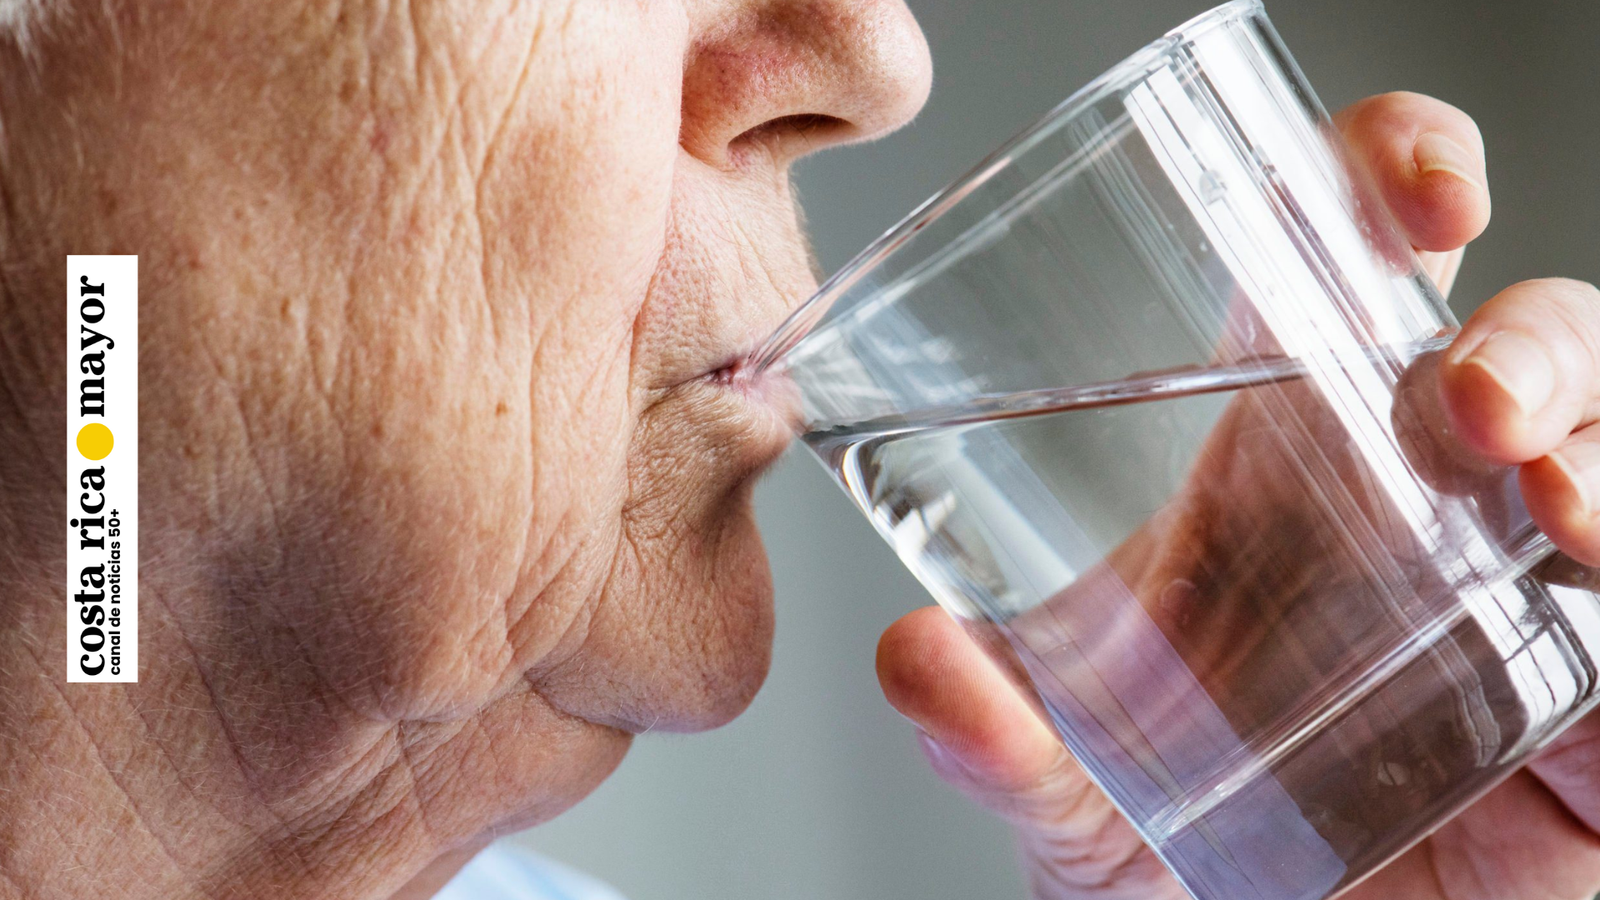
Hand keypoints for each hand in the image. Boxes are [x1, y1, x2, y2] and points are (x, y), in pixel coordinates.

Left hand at [877, 91, 1599, 899]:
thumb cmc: (1162, 840)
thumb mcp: (1066, 785)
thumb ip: (992, 736)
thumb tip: (912, 660)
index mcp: (1280, 471)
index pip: (1340, 274)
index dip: (1386, 185)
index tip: (1403, 181)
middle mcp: (1410, 512)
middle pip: (1509, 351)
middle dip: (1526, 336)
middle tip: (1469, 389)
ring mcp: (1513, 605)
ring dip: (1595, 442)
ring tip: (1534, 490)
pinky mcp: (1584, 723)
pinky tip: (1590, 578)